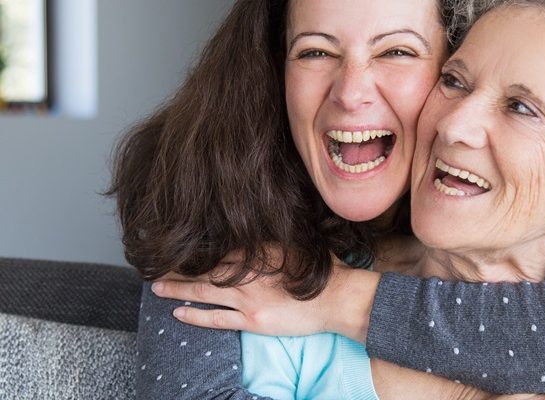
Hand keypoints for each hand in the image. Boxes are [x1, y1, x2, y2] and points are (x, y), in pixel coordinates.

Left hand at [151, 251, 379, 341]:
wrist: (338, 298)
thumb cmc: (326, 270)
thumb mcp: (300, 244)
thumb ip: (277, 239)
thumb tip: (263, 228)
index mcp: (259, 251)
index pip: (220, 249)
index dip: (198, 249)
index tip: (180, 246)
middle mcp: (248, 273)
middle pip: (205, 268)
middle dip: (178, 267)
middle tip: (156, 265)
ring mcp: (247, 298)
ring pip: (203, 292)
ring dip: (178, 289)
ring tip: (157, 287)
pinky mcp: (252, 321)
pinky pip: (216, 318)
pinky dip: (195, 316)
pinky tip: (178, 313)